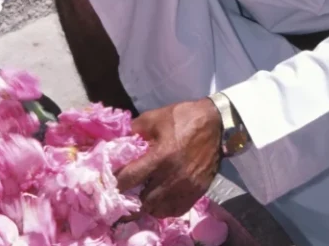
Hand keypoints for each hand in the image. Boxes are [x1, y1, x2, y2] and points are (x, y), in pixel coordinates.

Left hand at [116, 98, 221, 217]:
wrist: (217, 124)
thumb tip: (120, 138)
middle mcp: (173, 177)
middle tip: (127, 190)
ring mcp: (186, 187)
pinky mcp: (197, 192)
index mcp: (161, 157)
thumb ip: (135, 128)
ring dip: (147, 204)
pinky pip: (176, 210)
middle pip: (143, 200)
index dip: (116, 182)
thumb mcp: (156, 117)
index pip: (129, 179)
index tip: (110, 181)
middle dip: (132, 197)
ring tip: (143, 195)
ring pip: (159, 209)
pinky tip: (159, 200)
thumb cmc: (185, 118)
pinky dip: (165, 209)